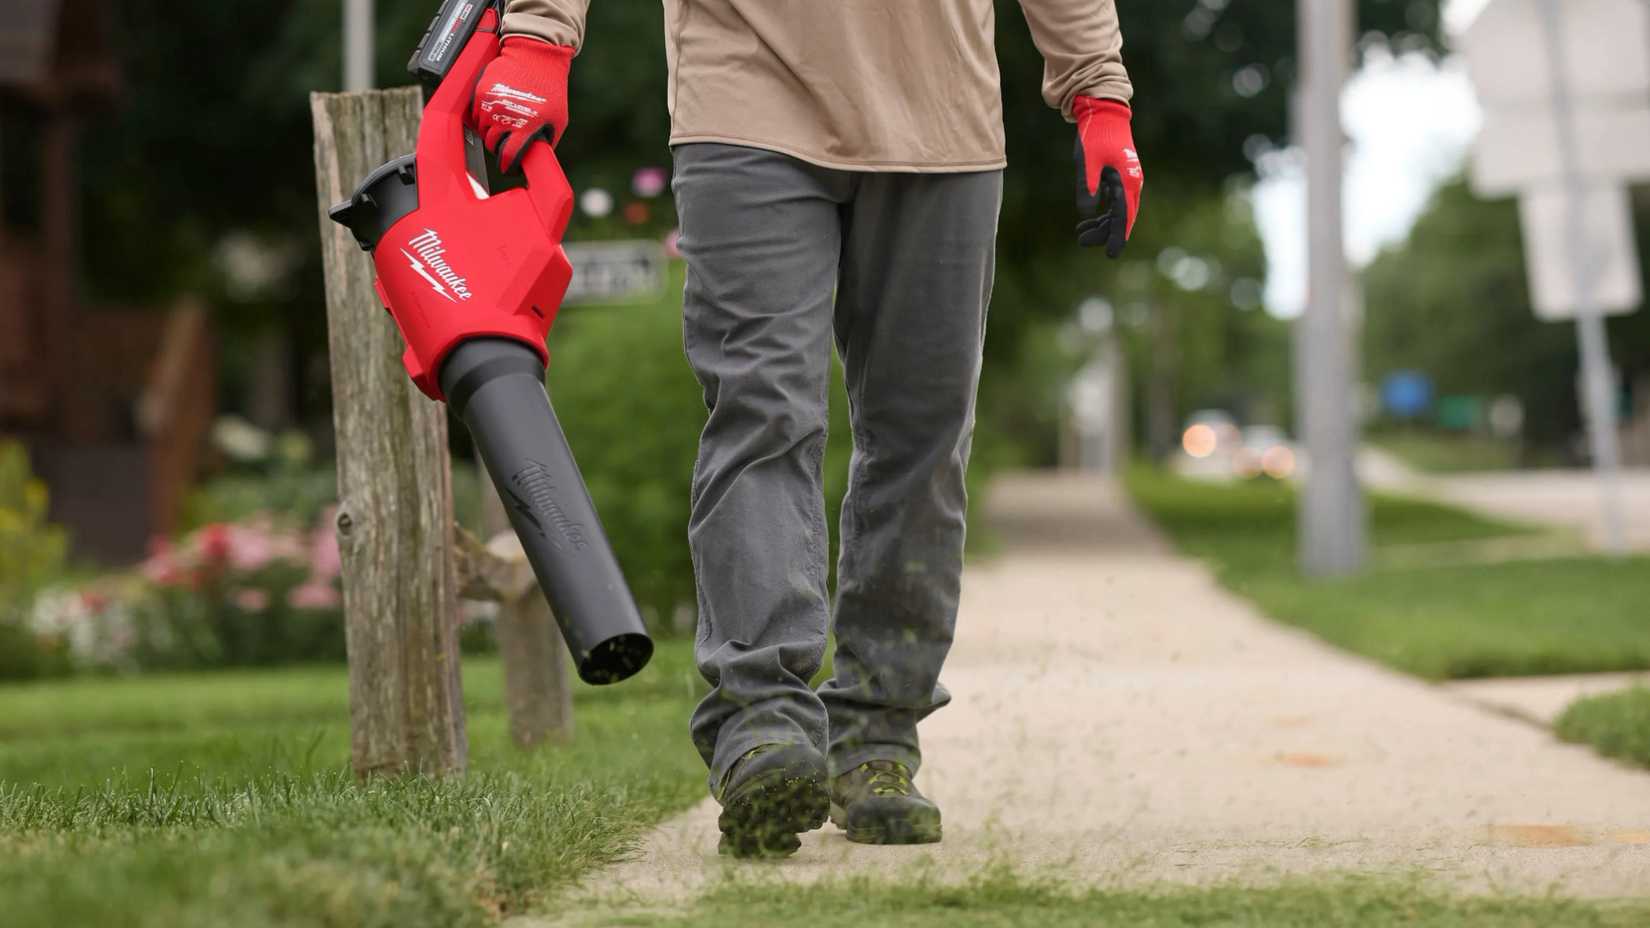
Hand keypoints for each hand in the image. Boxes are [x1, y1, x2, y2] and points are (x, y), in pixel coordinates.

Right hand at [471, 36, 573, 171]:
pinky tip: (496, 111)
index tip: (508, 167)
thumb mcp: (557, 119)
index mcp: (524, 126)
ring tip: (503, 124)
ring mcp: (490, 104)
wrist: (535, 55)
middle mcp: (504, 116)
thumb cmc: (550, 86)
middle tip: (507, 142)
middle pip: (492, 144)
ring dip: (490, 132)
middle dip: (499, 147)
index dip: (507, 165)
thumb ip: (546, 140)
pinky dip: (483, 117)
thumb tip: (536, 158)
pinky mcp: (480, 92)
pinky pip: (476, 114)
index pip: (508, 155)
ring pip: (482, 130)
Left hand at [1073, 96, 1142, 257]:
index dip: (1116, 237)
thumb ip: (1087, 187)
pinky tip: (1088, 220)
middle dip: (1104, 233)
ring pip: (1117, 211)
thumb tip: (1086, 213)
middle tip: (1081, 242)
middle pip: (1121, 217)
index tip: (1110, 255)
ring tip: (1080, 234)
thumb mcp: (1087, 162)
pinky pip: (1114, 202)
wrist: (1103, 113)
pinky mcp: (1119, 176)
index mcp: (1127, 181)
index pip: (1123, 217)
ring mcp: (1126, 180)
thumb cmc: (1095, 136)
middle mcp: (1132, 183)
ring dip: (1100, 224)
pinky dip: (1102, 212)